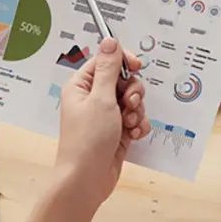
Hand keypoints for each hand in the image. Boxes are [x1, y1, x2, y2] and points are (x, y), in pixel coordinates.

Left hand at [56, 37, 150, 208]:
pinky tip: (134, 136)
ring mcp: (105, 116)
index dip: (122, 61)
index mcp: (81, 86)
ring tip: (129, 125)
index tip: (137, 66)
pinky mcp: (116, 132)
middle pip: (122, 80)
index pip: (105, 61)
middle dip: (132, 91)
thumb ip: (108, 69)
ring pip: (131, 101)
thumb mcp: (100, 99)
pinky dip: (138, 125)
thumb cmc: (87, 140)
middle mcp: (92, 99)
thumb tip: (109, 41)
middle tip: (128, 104)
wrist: (86, 180)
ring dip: (136, 111)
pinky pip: (135, 119)